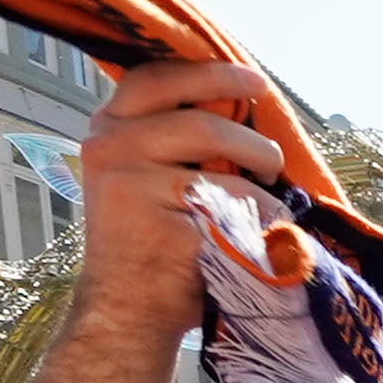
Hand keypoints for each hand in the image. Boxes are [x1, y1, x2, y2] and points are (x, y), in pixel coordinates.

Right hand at [68, 61, 291, 333]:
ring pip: (221, 155)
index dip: (209, 73)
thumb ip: (175, 137)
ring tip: (273, 199)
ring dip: (262, 172)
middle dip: (250, 134)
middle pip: (199, 117)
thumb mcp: (148, 173)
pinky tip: (266, 231)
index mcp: (107, 128)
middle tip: (274, 157)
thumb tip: (241, 101)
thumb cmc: (153, 241)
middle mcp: (110, 146)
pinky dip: (263, 214)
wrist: (127, 309)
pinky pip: (235, 202)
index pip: (155, 77)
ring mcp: (131, 184)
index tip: (256, 82)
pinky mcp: (162, 223)